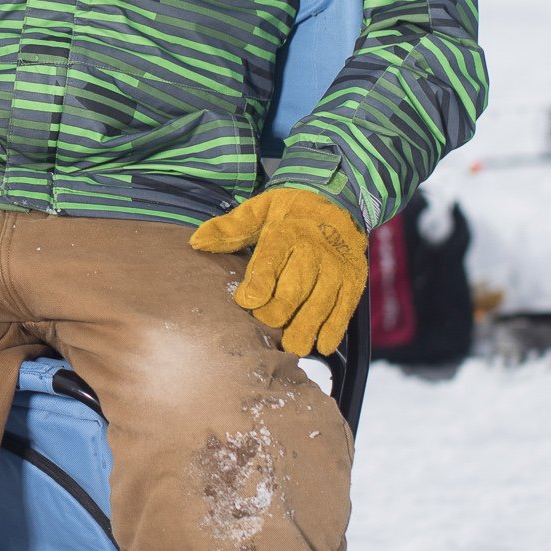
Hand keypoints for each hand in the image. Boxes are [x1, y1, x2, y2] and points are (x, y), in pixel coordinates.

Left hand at [190, 186, 367, 357]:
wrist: (338, 202)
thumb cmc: (291, 213)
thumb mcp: (259, 210)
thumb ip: (230, 228)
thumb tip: (197, 242)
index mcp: (287, 232)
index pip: (271, 260)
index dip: (258, 283)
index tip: (246, 301)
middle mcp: (314, 250)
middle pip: (295, 287)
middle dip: (279, 310)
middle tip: (265, 325)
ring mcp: (336, 268)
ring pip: (320, 303)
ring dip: (305, 327)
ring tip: (291, 347)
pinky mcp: (352, 281)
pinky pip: (344, 308)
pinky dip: (333, 329)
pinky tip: (320, 345)